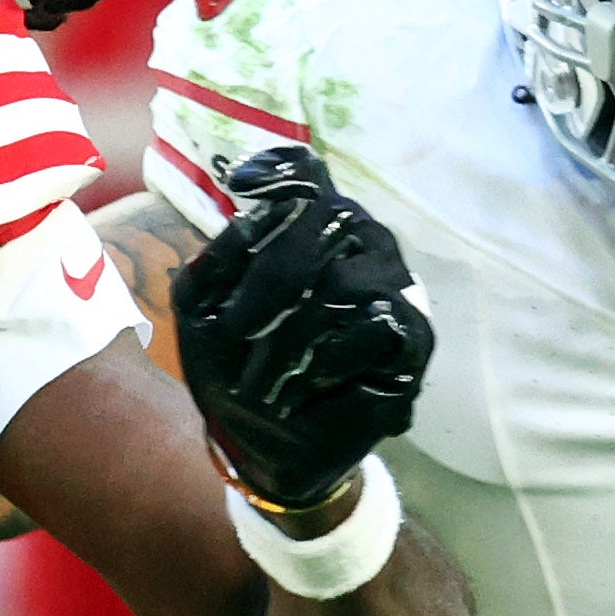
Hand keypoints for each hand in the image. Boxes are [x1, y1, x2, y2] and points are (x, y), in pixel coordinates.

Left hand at [176, 146, 429, 517]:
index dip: (281, 170)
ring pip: (348, 279)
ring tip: (259, 379)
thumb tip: (243, 216)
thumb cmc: (232, 365)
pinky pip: (378, 328)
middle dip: (269, 279)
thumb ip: (213, 262)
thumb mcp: (201, 313)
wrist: (265, 444)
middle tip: (232, 331)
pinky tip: (304, 383)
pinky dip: (331, 359)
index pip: (306, 176)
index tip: (243, 186)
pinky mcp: (413, 338)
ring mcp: (394, 287)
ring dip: (291, 333)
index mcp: (307, 230)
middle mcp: (359, 244)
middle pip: (328, 219)